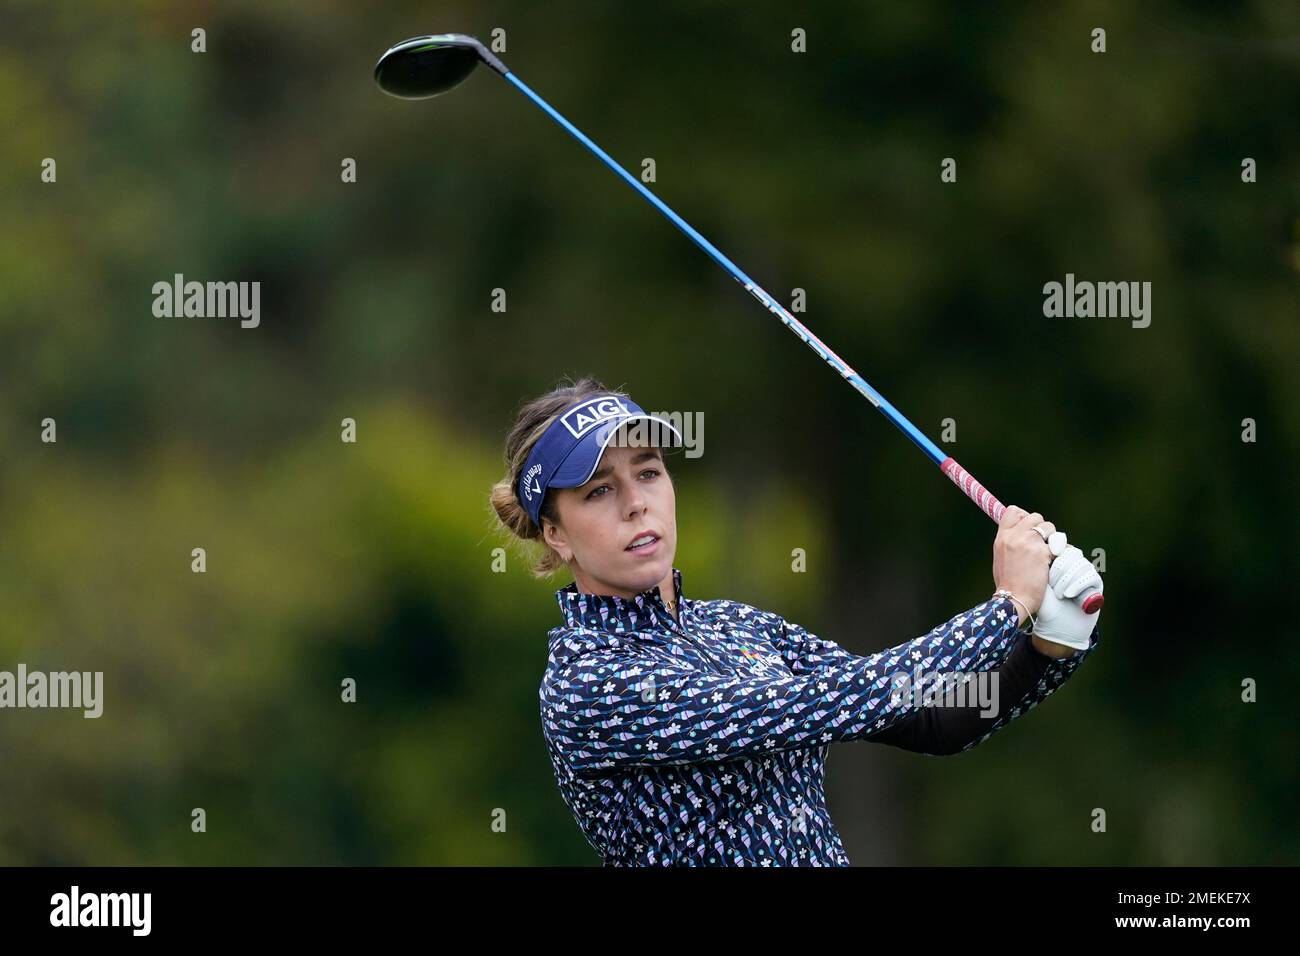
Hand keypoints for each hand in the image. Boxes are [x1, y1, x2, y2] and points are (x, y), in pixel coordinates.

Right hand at [992, 505, 1052, 619]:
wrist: (1013, 599)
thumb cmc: (1007, 583)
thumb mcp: (1000, 557)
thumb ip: (1010, 543)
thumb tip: (1022, 535)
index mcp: (1001, 537)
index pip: (1013, 511)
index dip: (1024, 516)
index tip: (1028, 527)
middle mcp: (1014, 536)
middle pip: (1034, 516)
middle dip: (1041, 527)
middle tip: (1041, 543)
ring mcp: (1027, 543)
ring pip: (1048, 526)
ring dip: (1052, 538)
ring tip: (1048, 552)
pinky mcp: (1042, 552)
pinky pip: (1058, 544)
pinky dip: (1059, 551)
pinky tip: (1054, 561)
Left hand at [1031, 545, 1102, 652]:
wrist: (1056, 624)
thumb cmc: (1043, 603)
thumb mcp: (1036, 580)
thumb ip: (1036, 561)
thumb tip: (1036, 543)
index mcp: (1057, 557)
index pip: (1059, 542)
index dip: (1056, 544)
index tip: (1049, 554)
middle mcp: (1073, 562)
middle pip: (1071, 552)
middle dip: (1059, 568)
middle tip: (1050, 583)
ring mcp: (1085, 571)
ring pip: (1080, 564)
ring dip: (1067, 579)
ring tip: (1059, 593)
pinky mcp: (1096, 583)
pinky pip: (1090, 576)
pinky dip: (1078, 585)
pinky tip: (1068, 594)